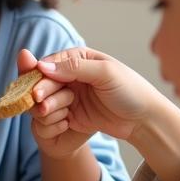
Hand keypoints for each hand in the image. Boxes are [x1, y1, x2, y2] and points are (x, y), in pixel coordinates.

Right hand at [17, 47, 165, 156]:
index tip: (35, 86)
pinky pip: (52, 115)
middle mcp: (70, 76)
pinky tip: (63, 121)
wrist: (144, 121)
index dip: (39, 74)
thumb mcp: (105, 73)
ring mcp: (69, 95)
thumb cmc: (131, 91)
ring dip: (46, 105)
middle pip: (44, 81)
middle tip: (39, 100)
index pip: (49, 63)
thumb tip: (42, 66)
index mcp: (78, 59)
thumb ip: (74, 67)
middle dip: (41, 91)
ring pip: (45, 98)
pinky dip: (52, 118)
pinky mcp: (70, 114)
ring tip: (51, 112)